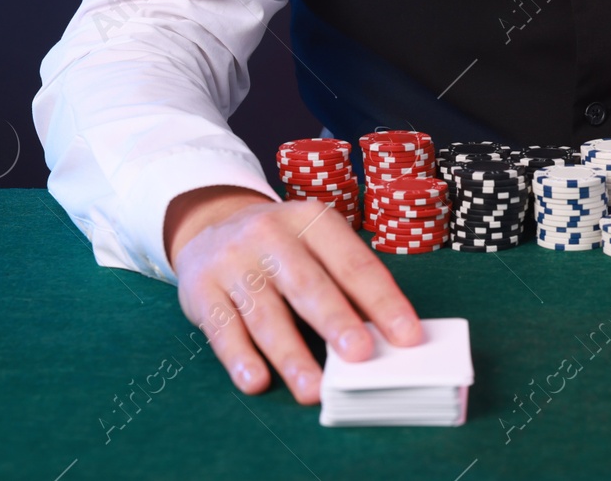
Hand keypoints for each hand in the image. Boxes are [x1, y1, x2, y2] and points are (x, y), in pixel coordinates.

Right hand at [166, 187, 422, 404]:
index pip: (354, 264)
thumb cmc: (281, 247)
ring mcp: (233, 261)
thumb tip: (383, 337)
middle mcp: (271, 234)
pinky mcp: (202, 289)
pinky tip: (256, 381)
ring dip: (291, 354)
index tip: (408, 336)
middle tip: (361, 355)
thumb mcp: (313, 245)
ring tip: (312, 388)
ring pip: (266, 313)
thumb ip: (344, 283)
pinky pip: (223, 327)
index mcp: (312, 221)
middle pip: (308, 284)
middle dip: (336, 321)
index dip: (383, 301)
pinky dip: (240, 358)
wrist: (210, 225)